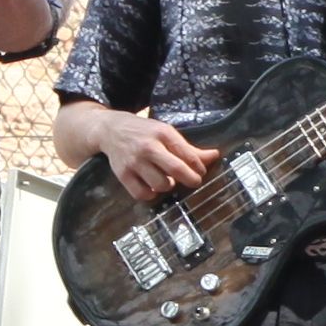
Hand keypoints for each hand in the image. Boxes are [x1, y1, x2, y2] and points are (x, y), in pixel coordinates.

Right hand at [101, 114, 215, 200]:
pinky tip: (153, 187)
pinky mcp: (122, 175)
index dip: (199, 167)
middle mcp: (148, 147)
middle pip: (176, 169)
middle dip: (190, 179)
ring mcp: (134, 162)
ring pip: (160, 184)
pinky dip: (151, 194)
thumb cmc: (145, 132)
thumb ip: (189, 148)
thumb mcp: (166, 133)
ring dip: (168, 186)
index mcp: (162, 134)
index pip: (187, 154)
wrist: (111, 130)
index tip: (201, 172)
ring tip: (167, 180)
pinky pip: (142, 194)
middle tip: (193, 181)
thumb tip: (215, 156)